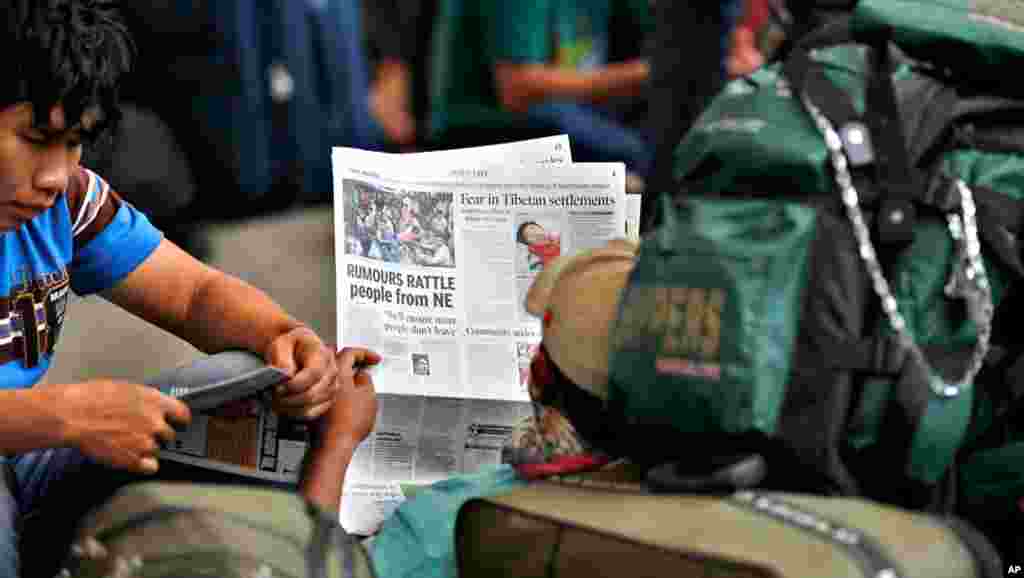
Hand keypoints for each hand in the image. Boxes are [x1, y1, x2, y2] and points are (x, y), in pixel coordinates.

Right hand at [46, 380, 191, 473]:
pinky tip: (133, 458)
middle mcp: (155, 422)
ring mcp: (146, 442)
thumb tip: (154, 406)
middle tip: (141, 433)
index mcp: (155, 401)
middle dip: (158, 434)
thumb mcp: (127, 389)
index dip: (180, 419)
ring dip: (147, 448)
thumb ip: (147, 400)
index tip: (178, 423)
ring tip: (127, 442)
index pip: (183, 413)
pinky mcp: (134, 459)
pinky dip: (144, 464)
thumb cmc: (92, 399)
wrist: (73, 416)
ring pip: (157, 450)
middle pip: (170, 434)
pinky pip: (151, 466)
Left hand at [265, 326, 338, 419]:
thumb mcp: (281, 345)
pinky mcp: (328, 397)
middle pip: (314, 393)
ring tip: (275, 403)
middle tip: (272, 398)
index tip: (278, 388)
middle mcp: (331, 370)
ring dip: (291, 408)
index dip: (295, 385)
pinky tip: (285, 408)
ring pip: (314, 405)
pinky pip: (314, 412)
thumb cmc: (289, 346)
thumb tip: (287, 375)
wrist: (295, 349)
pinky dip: (297, 413)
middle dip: (290, 399)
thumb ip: (283, 359)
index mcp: (321, 353)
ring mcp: (332, 385)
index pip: (314, 373)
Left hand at [311, 347, 380, 443]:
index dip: (365, 353)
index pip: (350, 352)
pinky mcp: (314, 402)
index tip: (375, 359)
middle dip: (349, 357)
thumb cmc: (351, 422)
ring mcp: (317, 390)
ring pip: (328, 372)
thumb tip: (362, 374)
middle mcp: (324, 378)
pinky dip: (335, 384)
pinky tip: (346, 393)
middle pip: (334, 358)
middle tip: (362, 362)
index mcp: (338, 373)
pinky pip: (325, 385)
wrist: (334, 444)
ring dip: (341, 371)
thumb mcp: (369, 397)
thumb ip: (366, 380)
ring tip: (356, 378)